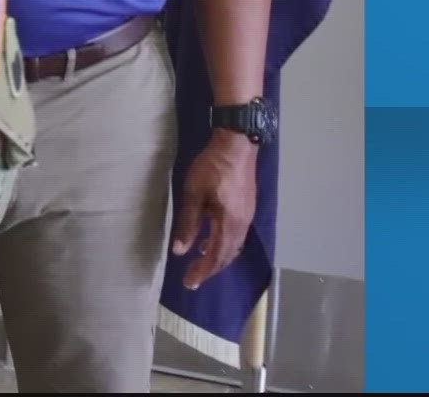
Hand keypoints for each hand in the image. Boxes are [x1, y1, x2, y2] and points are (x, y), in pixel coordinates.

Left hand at [171, 131, 258, 288]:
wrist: (237, 145)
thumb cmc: (212, 168)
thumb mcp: (194, 195)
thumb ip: (188, 224)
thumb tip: (180, 251)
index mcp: (229, 224)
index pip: (215, 257)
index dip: (202, 272)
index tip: (189, 283)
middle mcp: (242, 225)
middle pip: (227, 255)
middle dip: (210, 269)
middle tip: (193, 279)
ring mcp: (247, 217)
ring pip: (233, 246)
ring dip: (218, 257)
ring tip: (200, 263)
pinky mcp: (247, 208)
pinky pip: (236, 235)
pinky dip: (224, 244)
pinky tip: (211, 240)